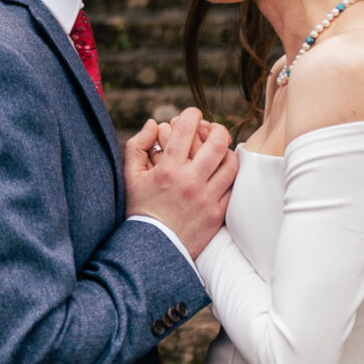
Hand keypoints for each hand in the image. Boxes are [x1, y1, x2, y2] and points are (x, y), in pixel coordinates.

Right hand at [124, 105, 235, 256]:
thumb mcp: (130, 178)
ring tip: (219, 152)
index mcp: (168, 170)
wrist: (152, 250)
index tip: (192, 115)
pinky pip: (233, 187)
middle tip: (211, 129)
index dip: (192, 114)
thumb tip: (154, 123)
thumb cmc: (139, 211)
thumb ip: (138, 146)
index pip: (186, 128)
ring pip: (231, 163)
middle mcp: (190, 181)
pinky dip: (229, 176)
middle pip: (217, 142)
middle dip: (216, 128)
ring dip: (226, 152)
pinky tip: (221, 174)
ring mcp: (206, 198)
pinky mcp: (217, 214)